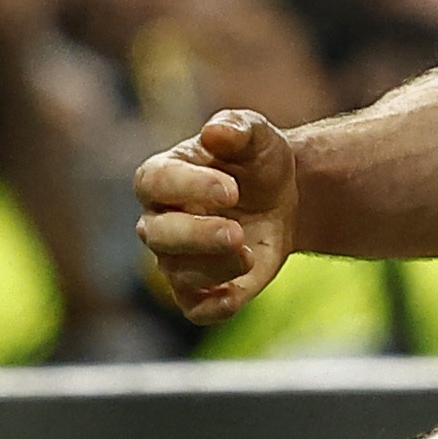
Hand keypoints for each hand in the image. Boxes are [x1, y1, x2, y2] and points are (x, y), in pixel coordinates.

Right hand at [136, 108, 300, 323]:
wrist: (283, 197)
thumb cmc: (257, 160)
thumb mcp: (255, 134)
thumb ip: (235, 128)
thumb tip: (214, 133)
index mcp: (163, 176)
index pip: (154, 183)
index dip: (187, 187)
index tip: (230, 189)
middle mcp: (160, 220)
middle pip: (157, 235)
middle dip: (196, 236)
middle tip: (236, 232)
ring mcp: (177, 258)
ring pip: (178, 274)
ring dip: (214, 268)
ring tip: (248, 253)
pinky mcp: (201, 290)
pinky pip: (195, 310)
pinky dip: (215, 308)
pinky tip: (239, 292)